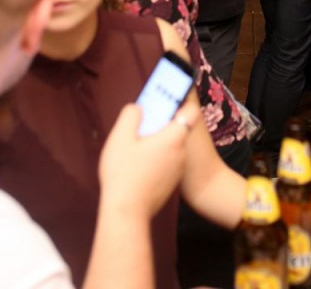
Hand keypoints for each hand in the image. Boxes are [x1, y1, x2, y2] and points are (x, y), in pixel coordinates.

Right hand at [98, 103, 195, 218]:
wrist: (127, 212)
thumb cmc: (124, 173)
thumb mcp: (120, 137)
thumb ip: (131, 115)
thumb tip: (138, 108)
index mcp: (174, 137)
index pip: (190, 110)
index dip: (179, 101)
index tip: (164, 98)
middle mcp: (181, 151)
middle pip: (177, 128)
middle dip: (162, 123)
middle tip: (142, 123)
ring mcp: (177, 169)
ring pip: (171, 146)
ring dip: (158, 142)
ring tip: (136, 146)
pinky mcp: (171, 183)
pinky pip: (167, 162)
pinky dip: (157, 158)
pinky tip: (137, 164)